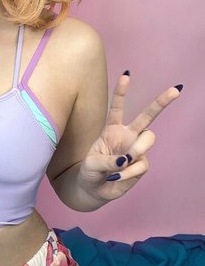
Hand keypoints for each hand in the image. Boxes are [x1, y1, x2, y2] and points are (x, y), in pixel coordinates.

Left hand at [79, 72, 181, 201]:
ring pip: (148, 139)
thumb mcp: (90, 164)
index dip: (122, 91)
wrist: (93, 190)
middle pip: (147, 116)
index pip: (117, 107)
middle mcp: (127, 136)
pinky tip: (117, 176)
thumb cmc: (90, 172)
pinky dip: (128, 172)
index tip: (126, 75)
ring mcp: (136, 149)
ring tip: (122, 162)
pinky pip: (141, 164)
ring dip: (136, 149)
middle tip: (175, 90)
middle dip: (161, 102)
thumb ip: (107, 160)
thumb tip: (126, 159)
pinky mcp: (141, 165)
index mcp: (111, 129)